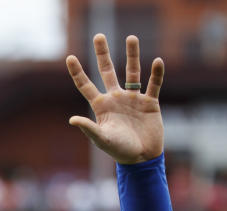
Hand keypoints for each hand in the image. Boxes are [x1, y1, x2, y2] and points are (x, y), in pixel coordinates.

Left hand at [66, 34, 163, 163]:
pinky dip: (156, 73)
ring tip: (131, 38)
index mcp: (102, 106)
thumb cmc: (119, 151)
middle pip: (108, 71)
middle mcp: (116, 99)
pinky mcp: (150, 103)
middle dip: (102, 54)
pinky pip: (154, 84)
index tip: (69, 57)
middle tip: (98, 36)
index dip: (77, 73)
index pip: (86, 86)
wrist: (142, 159)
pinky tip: (157, 61)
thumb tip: (72, 119)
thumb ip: (89, 128)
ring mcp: (133, 99)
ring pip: (132, 72)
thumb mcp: (102, 139)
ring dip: (132, 56)